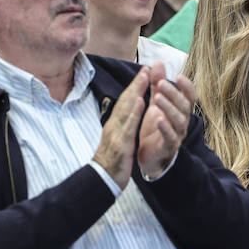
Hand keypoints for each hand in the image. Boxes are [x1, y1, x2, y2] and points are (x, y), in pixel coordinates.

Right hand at [92, 67, 150, 188]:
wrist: (101, 179)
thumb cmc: (110, 161)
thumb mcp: (117, 140)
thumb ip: (122, 127)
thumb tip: (128, 115)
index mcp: (115, 125)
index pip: (125, 103)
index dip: (135, 88)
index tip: (145, 74)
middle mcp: (114, 125)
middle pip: (125, 101)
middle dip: (136, 84)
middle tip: (147, 69)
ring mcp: (116, 134)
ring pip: (126, 109)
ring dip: (136, 92)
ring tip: (145, 78)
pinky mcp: (120, 144)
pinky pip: (128, 126)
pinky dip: (134, 112)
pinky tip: (141, 102)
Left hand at [136, 62, 196, 179]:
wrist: (149, 155)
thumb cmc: (154, 127)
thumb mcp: (155, 103)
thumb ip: (156, 84)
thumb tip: (158, 63)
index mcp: (180, 110)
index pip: (190, 96)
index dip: (187, 86)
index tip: (178, 76)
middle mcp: (182, 122)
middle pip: (184, 106)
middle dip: (173, 94)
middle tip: (161, 84)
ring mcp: (177, 135)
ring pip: (178, 120)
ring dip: (168, 108)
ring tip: (157, 98)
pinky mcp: (168, 147)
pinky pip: (170, 137)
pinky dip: (165, 128)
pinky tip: (158, 120)